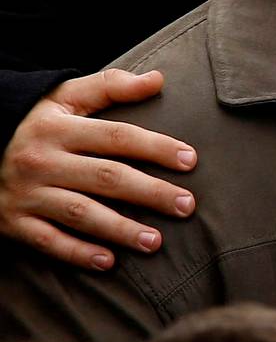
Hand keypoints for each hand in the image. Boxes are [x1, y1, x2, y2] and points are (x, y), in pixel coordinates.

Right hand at [1, 69, 198, 269]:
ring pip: (80, 213)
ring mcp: (26, 194)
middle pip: (106, 178)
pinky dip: (77, 253)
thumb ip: (110, 86)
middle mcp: (41, 161)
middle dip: (150, 192)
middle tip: (186, 205)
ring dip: (119, 229)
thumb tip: (158, 79)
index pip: (117, 137)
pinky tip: (108, 262)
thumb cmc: (34, 124)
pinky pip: (47, 241)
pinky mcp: (12, 222)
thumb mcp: (63, 98)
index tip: (190, 160)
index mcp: (58, 129)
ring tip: (155, 241)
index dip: (156, 147)